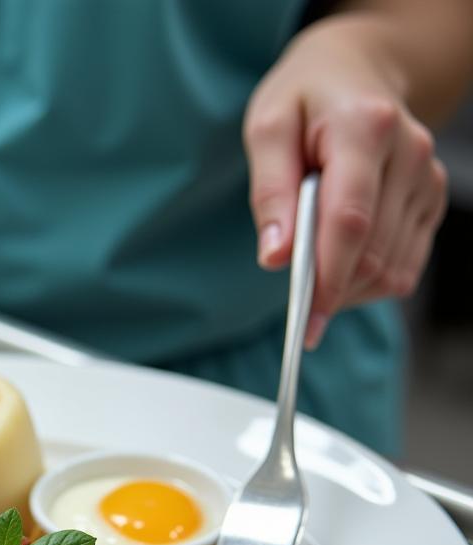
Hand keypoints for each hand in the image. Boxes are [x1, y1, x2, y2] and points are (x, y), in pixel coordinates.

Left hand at [244, 16, 447, 345]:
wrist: (352, 73)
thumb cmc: (301, 102)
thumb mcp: (266, 130)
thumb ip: (269, 193)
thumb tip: (275, 257)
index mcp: (366, 128)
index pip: (350, 219)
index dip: (327, 276)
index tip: (304, 318)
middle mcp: (409, 153)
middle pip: (373, 253)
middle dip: (331, 292)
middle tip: (298, 310)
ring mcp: (426, 179)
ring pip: (391, 269)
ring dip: (347, 291)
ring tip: (314, 278)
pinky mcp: (430, 201)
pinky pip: (403, 267)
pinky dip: (367, 283)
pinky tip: (340, 270)